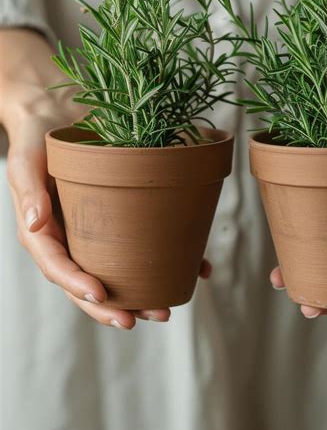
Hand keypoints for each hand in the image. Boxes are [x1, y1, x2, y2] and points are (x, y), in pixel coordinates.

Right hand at [1, 29, 211, 328]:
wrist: (60, 111)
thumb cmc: (38, 137)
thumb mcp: (27, 159)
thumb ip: (28, 191)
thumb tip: (34, 225)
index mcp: (46, 232)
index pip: (59, 268)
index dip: (78, 287)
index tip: (102, 296)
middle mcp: (74, 239)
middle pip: (92, 283)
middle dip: (116, 307)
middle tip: (143, 318)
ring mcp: (100, 232)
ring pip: (121, 272)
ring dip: (143, 294)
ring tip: (167, 308)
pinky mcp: (125, 216)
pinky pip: (146, 243)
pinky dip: (173, 258)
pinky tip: (196, 268)